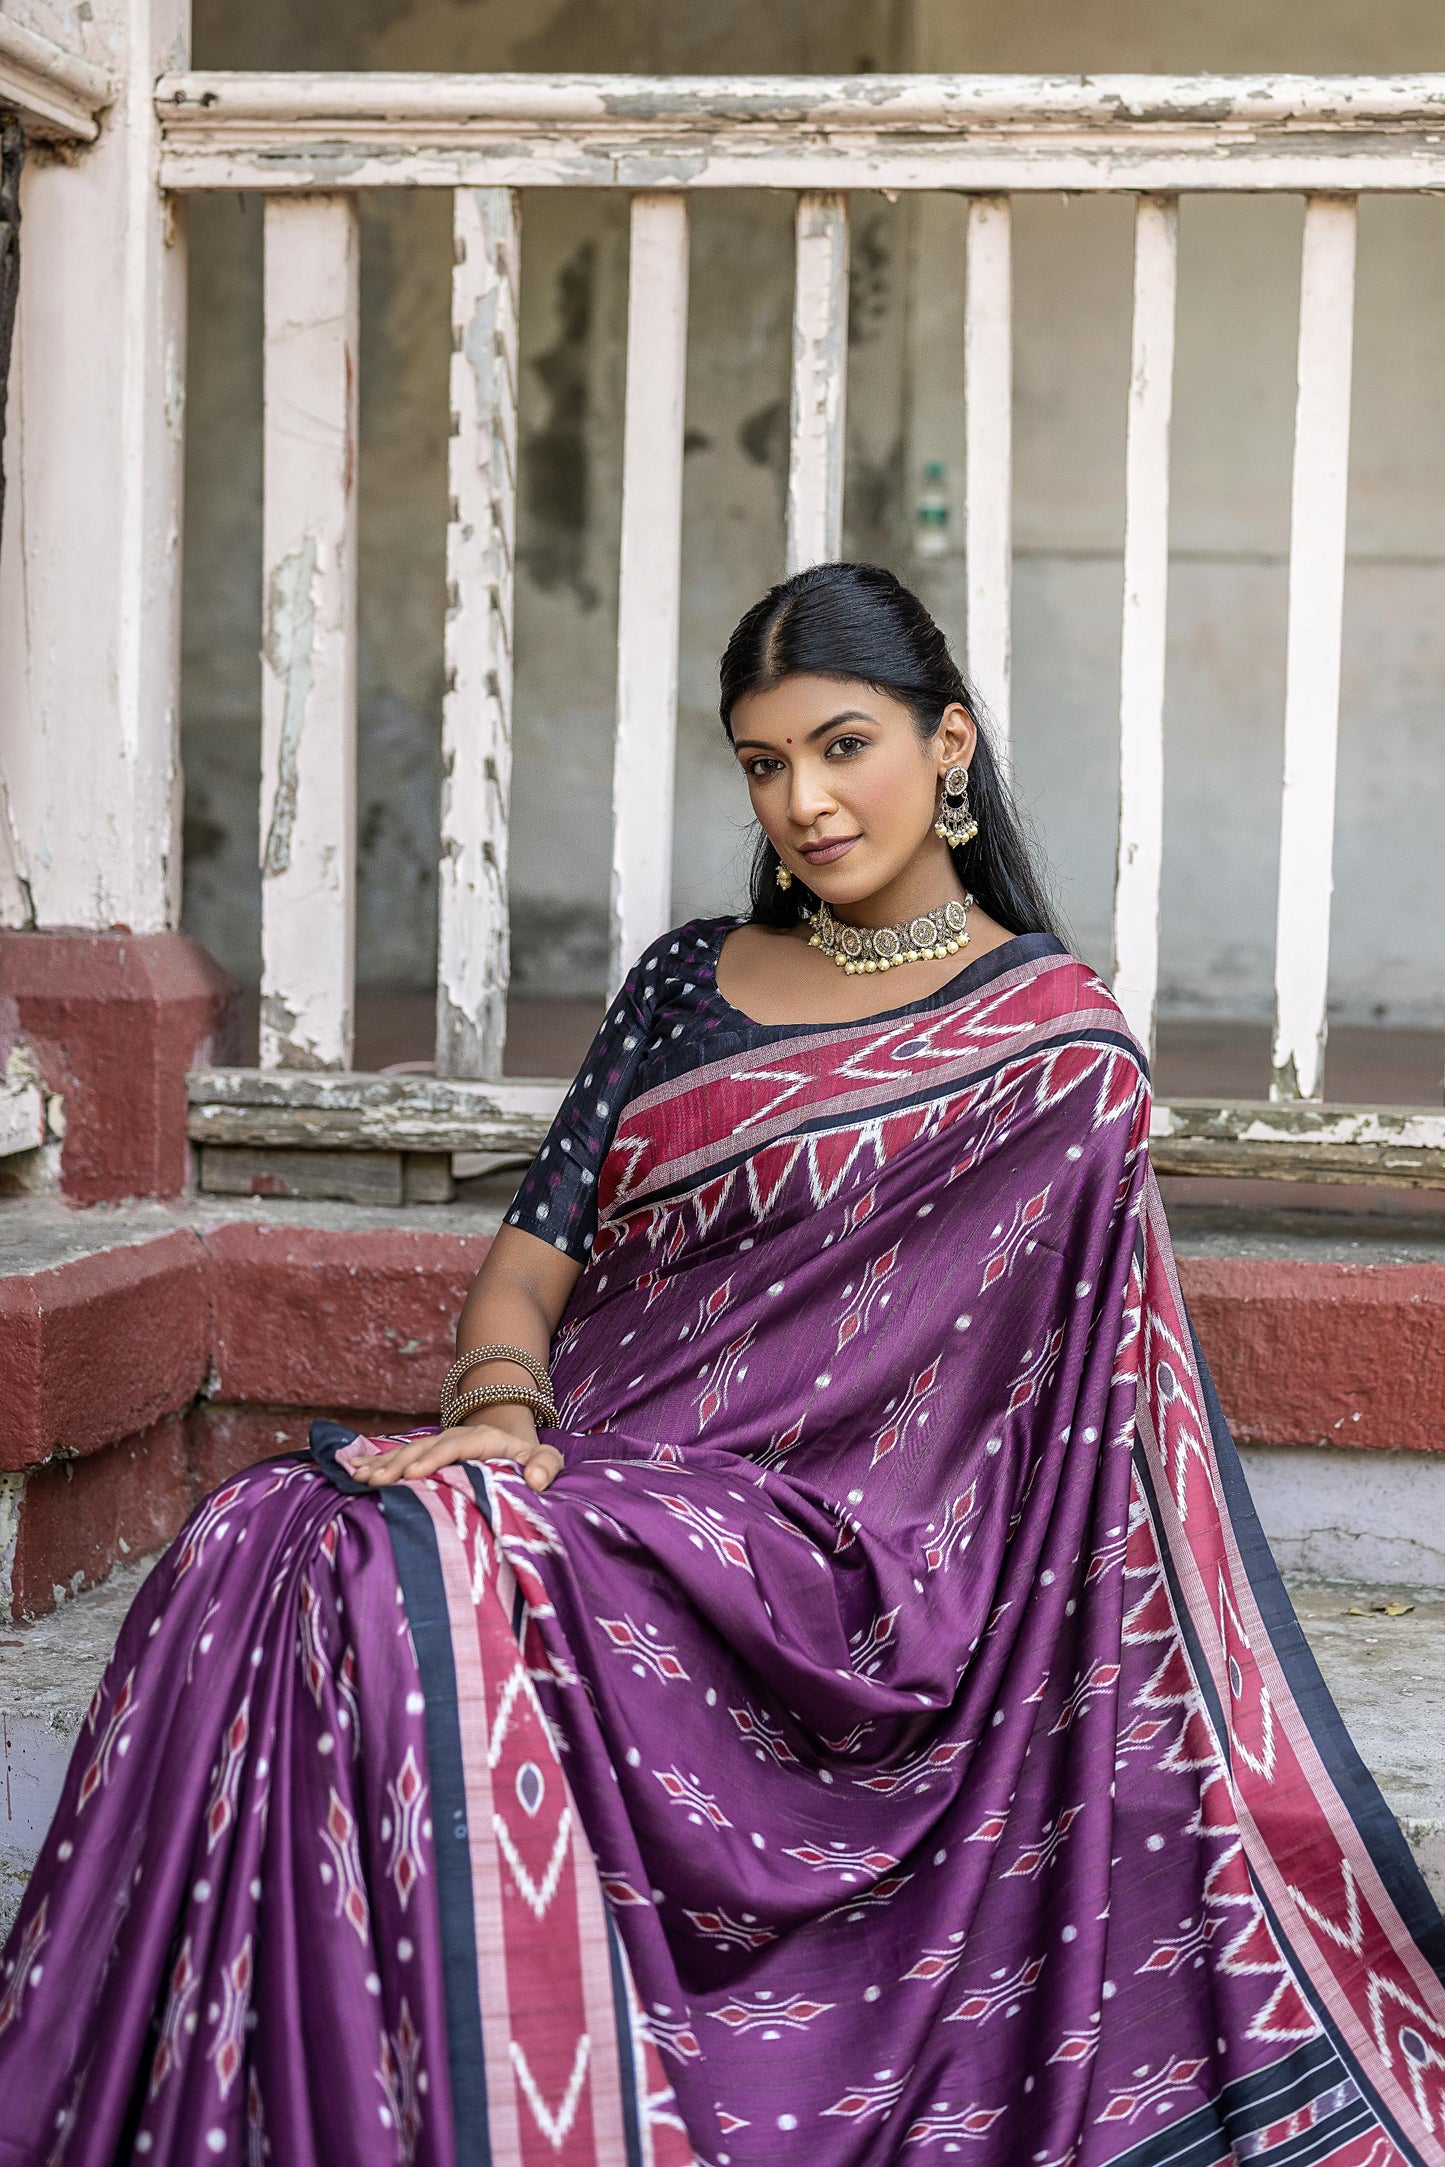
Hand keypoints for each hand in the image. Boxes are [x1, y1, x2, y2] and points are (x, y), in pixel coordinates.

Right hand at [350, 1419, 564, 1492]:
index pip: (456, 1446)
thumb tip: (534, 1479)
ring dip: (382, 1464)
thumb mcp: (545, 1459)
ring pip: (406, 1451)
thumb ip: (545, 1466)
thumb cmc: (528, 1458)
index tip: (414, 1474)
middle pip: (423, 1448)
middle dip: (399, 1464)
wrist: (512, 1442)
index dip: (434, 1459)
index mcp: (483, 1438)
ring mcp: (437, 1445)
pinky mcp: (425, 1456)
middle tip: (377, 1481)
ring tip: (359, 1478)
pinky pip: (398, 1458)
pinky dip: (377, 1464)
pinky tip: (353, 1472)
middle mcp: (455, 1437)